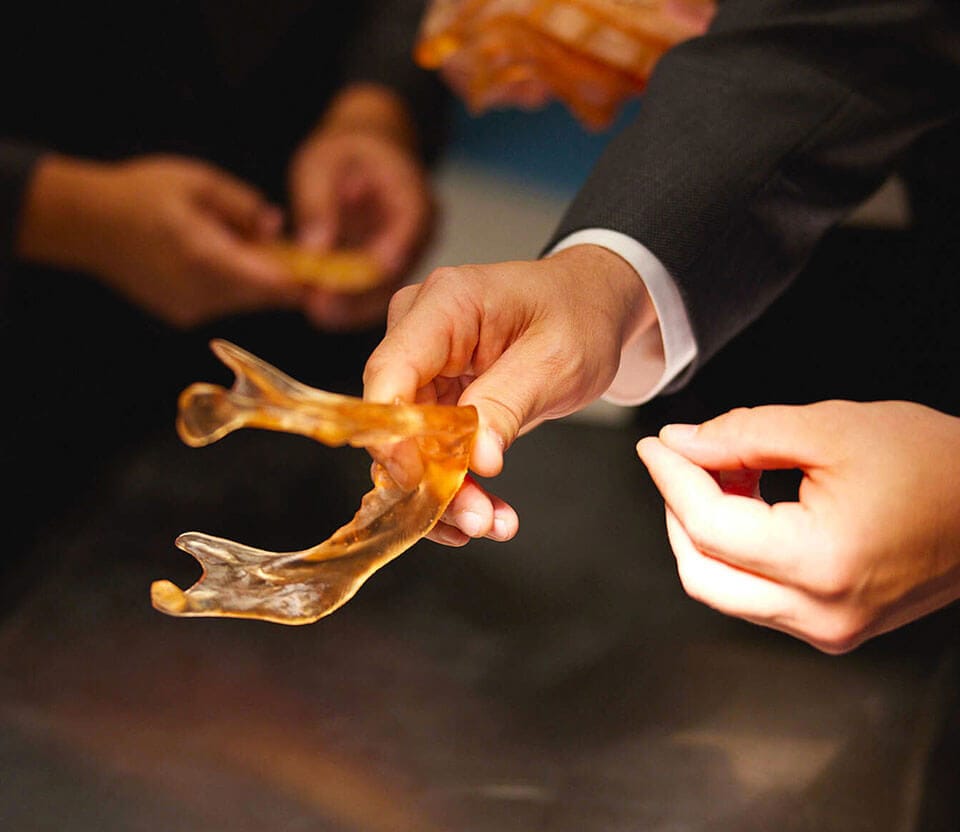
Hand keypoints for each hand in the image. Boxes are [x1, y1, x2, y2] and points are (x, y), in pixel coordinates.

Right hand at [17, 154, 300, 327]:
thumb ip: (242, 205)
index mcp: (205, 257)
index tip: (331, 272)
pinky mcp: (183, 314)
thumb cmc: (142, 194)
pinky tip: (222, 257)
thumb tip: (277, 227)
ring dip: (260, 280)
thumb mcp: (197, 181)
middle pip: (265, 295)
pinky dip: (237, 285)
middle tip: (301, 253)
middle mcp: (200, 292)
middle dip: (286, 277)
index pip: (270, 282)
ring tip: (251, 244)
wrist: (87, 224)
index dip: (304, 280)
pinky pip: (226, 302)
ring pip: (247, 300)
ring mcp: (191, 308)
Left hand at [288, 84, 433, 329]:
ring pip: (389, 290)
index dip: (375, 261)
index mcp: (413, 196)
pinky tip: (323, 311)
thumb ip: (317, 204)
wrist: (366, 150)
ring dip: (353, 306)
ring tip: (317, 313)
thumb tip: (315, 250)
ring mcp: (412, 253)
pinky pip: (378, 293)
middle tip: (320, 308)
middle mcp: (422, 230)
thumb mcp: (320, 165)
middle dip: (358, 295)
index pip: (406, 231)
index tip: (341, 283)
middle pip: (398, 271)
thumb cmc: (345, 150)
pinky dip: (351, 303)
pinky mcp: (395, 269)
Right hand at [364, 243, 655, 545]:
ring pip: (411, 444)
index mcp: (444, 304)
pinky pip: (431, 447)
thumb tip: (476, 459)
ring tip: (492, 523)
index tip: (426, 486)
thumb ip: (508, 405)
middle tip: (478, 522)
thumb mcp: (557, 360)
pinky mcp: (434, 392)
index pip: (390, 373)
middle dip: (431, 479)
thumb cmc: (578, 315)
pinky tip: (487, 512)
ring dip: (447, 492)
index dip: (396, 436)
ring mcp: (424, 363)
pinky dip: (458, 484)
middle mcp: (419, 330)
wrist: (591, 306)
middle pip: (398, 418)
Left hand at [636, 400, 959, 652]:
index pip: (709, 526)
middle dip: (678, 511)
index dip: (671, 478)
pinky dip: (736, 552)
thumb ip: (741, 434)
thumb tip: (681, 443)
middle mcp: (822, 613)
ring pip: (723, 591)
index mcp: (822, 562)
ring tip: (724, 473)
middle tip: (681, 459)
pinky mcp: (835, 628)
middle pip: (701, 573)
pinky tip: (748, 503)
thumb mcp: (829, 427)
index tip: (654, 445)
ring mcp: (830, 630)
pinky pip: (755, 598)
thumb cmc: (936, 462)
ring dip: (705, 532)